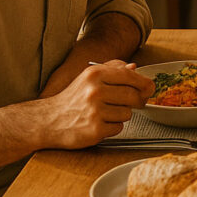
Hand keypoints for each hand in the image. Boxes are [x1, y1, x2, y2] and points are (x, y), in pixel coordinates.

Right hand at [40, 61, 154, 148]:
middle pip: (134, 96)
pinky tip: (98, 124)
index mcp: (95, 74)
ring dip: (120, 115)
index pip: (131, 76)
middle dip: (136, 101)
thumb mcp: (89, 77)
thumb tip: (135, 67)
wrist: (47, 121)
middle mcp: (95, 91)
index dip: (144, 83)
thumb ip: (113, 69)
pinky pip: (118, 128)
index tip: (149, 88)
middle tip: (130, 103)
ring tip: (104, 113)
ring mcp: (95, 111)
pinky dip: (112, 127)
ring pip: (128, 113)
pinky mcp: (95, 130)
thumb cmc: (72, 99)